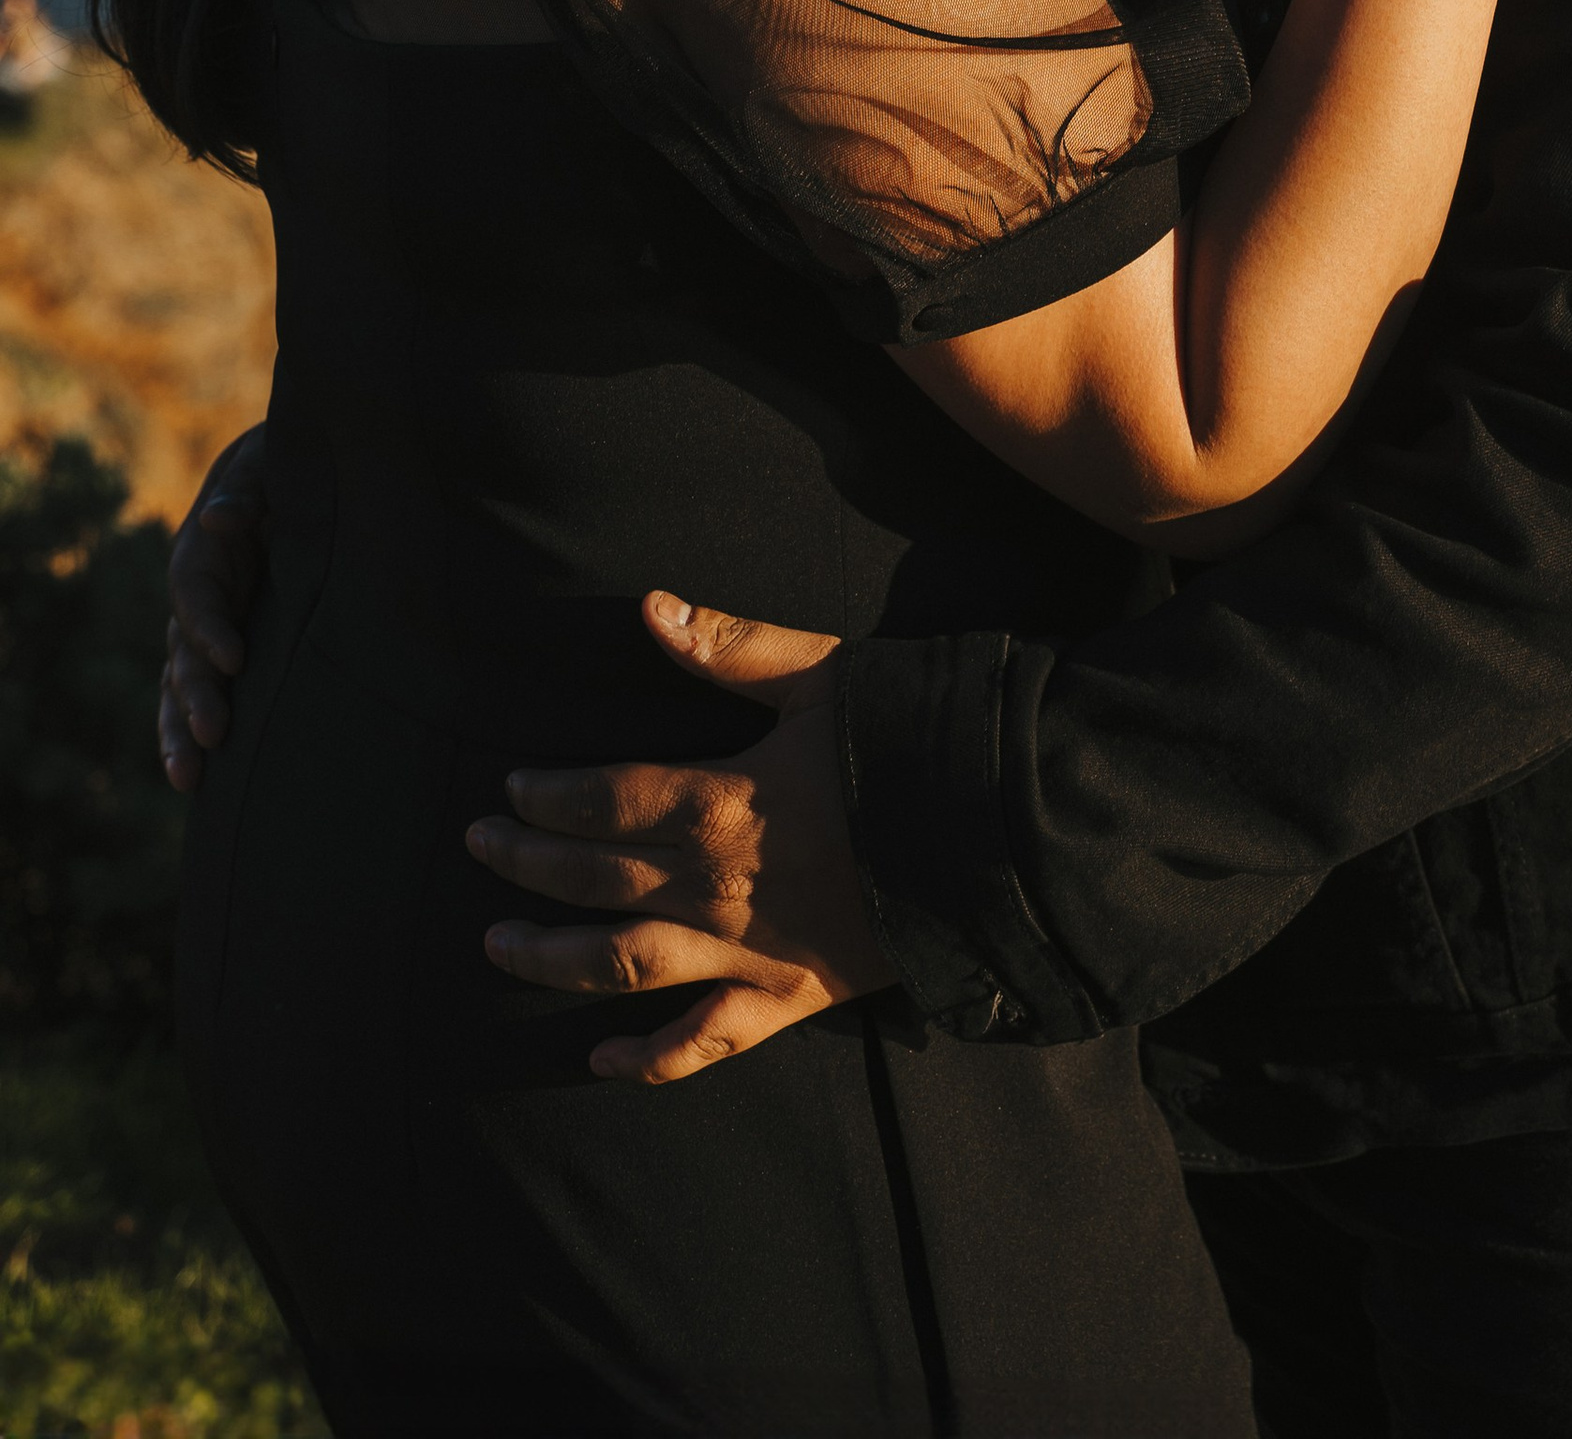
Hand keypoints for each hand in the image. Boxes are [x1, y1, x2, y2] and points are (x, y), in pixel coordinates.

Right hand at [160, 424, 269, 791]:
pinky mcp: (229, 649)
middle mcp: (198, 597)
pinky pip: (203, 695)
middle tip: (214, 734)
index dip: (209, 628)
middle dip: (195, 696)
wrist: (294, 476)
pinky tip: (200, 779)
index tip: (235, 659)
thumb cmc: (282, 465)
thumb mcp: (267, 460)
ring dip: (181, 731)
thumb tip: (219, 516)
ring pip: (182, 686)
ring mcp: (208, 628)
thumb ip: (247, 486)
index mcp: (203, 551)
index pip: (194, 595)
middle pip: (183, 652)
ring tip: (188, 779)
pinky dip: (195, 732)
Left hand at [469, 594, 894, 1083]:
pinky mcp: (788, 997)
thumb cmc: (910, 743)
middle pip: (596, 877)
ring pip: (624, 964)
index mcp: (721, 801)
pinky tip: (600, 1060)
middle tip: (476, 847)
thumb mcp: (825, 675)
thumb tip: (651, 608)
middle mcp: (717, 885)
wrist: (998, 834)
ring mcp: (748, 951)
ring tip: (496, 944)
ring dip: (552, 958)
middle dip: (527, 863)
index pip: (606, 800)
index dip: (548, 796)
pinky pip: (705, 1041)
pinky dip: (650, 1059)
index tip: (508, 789)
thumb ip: (732, 645)